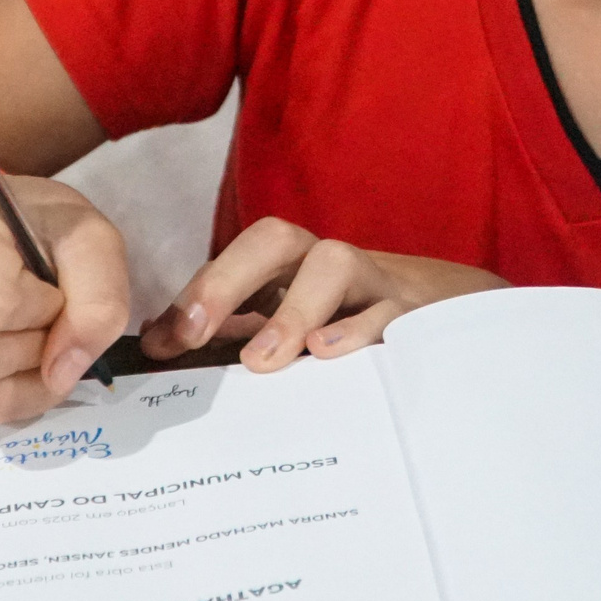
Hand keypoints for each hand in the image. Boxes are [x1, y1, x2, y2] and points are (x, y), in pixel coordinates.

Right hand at [0, 175, 129, 422]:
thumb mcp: (90, 239)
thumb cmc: (38, 228)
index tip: (54, 292)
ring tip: (34, 348)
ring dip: (19, 385)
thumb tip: (62, 372)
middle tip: (47, 327)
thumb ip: (99, 296)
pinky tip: (12, 369)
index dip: (45, 311)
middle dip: (31, 355)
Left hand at [137, 217, 505, 370]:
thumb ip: (228, 333)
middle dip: (227, 280)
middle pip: (275, 240)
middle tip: (192, 333)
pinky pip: (387, 311)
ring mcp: (372, 284)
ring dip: (294, 309)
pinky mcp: (411, 313)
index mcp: (287, 267)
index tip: (162, 342)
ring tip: (261, 360)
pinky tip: (328, 358)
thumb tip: (157, 344)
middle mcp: (324, 264)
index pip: (233, 260)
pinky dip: (357, 331)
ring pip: (335, 264)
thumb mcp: (284, 328)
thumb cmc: (345, 328)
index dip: (195, 292)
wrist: (443, 314)